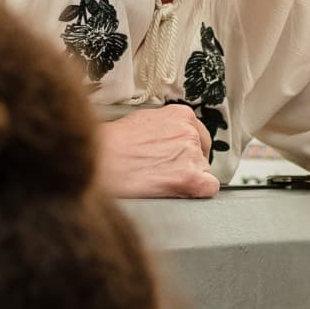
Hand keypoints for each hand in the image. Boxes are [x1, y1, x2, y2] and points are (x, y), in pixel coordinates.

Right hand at [98, 106, 218, 199]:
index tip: (179, 159)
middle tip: (164, 173)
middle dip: (187, 166)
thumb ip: (164, 130)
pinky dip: (197, 193)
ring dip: (186, 180)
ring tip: (160, 182)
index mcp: (181, 115)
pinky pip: (209, 189)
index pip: (199, 136)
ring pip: (203, 173)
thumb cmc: (111, 144)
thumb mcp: (142, 122)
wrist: (100, 160)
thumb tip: (168, 142)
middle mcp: (190, 133)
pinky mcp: (190, 178)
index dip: (189, 151)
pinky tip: (178, 192)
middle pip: (202, 155)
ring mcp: (191, 155)